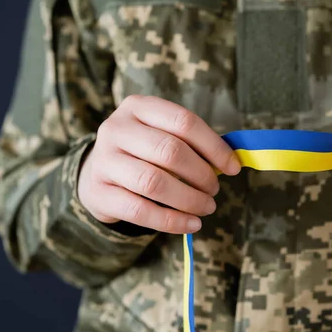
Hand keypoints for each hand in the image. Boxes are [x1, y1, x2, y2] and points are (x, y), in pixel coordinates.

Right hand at [78, 95, 240, 233]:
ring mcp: (103, 161)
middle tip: (215, 189)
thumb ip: (193, 144)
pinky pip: (140, 210)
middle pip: (170, 151)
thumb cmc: (144, 153)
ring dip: (189, 199)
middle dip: (201, 174)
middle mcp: (116, 128)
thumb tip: (231, 163)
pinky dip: (172, 221)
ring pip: (154, 182)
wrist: (98, 175)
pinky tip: (192, 224)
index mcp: (139, 107)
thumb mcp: (162, 135)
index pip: (184, 122)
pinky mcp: (99, 193)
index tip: (233, 167)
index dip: (214, 146)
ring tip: (207, 207)